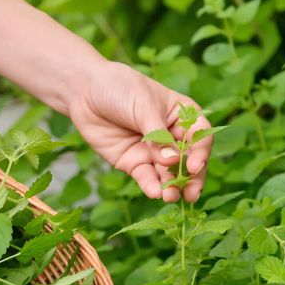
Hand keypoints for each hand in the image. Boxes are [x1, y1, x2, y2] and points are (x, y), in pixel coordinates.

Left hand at [67, 60, 211, 202]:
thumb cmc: (119, 88)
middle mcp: (170, 136)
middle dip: (191, 178)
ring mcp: (152, 152)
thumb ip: (157, 135)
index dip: (200, 153)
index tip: (194, 166)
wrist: (84, 92)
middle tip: (191, 193)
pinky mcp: (132, 163)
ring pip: (168, 173)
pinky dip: (151, 186)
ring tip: (171, 196)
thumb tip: (171, 161)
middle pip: (187, 161)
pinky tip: (154, 193)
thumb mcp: (143, 106)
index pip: (200, 137)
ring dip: (172, 186)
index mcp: (181, 116)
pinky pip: (146, 177)